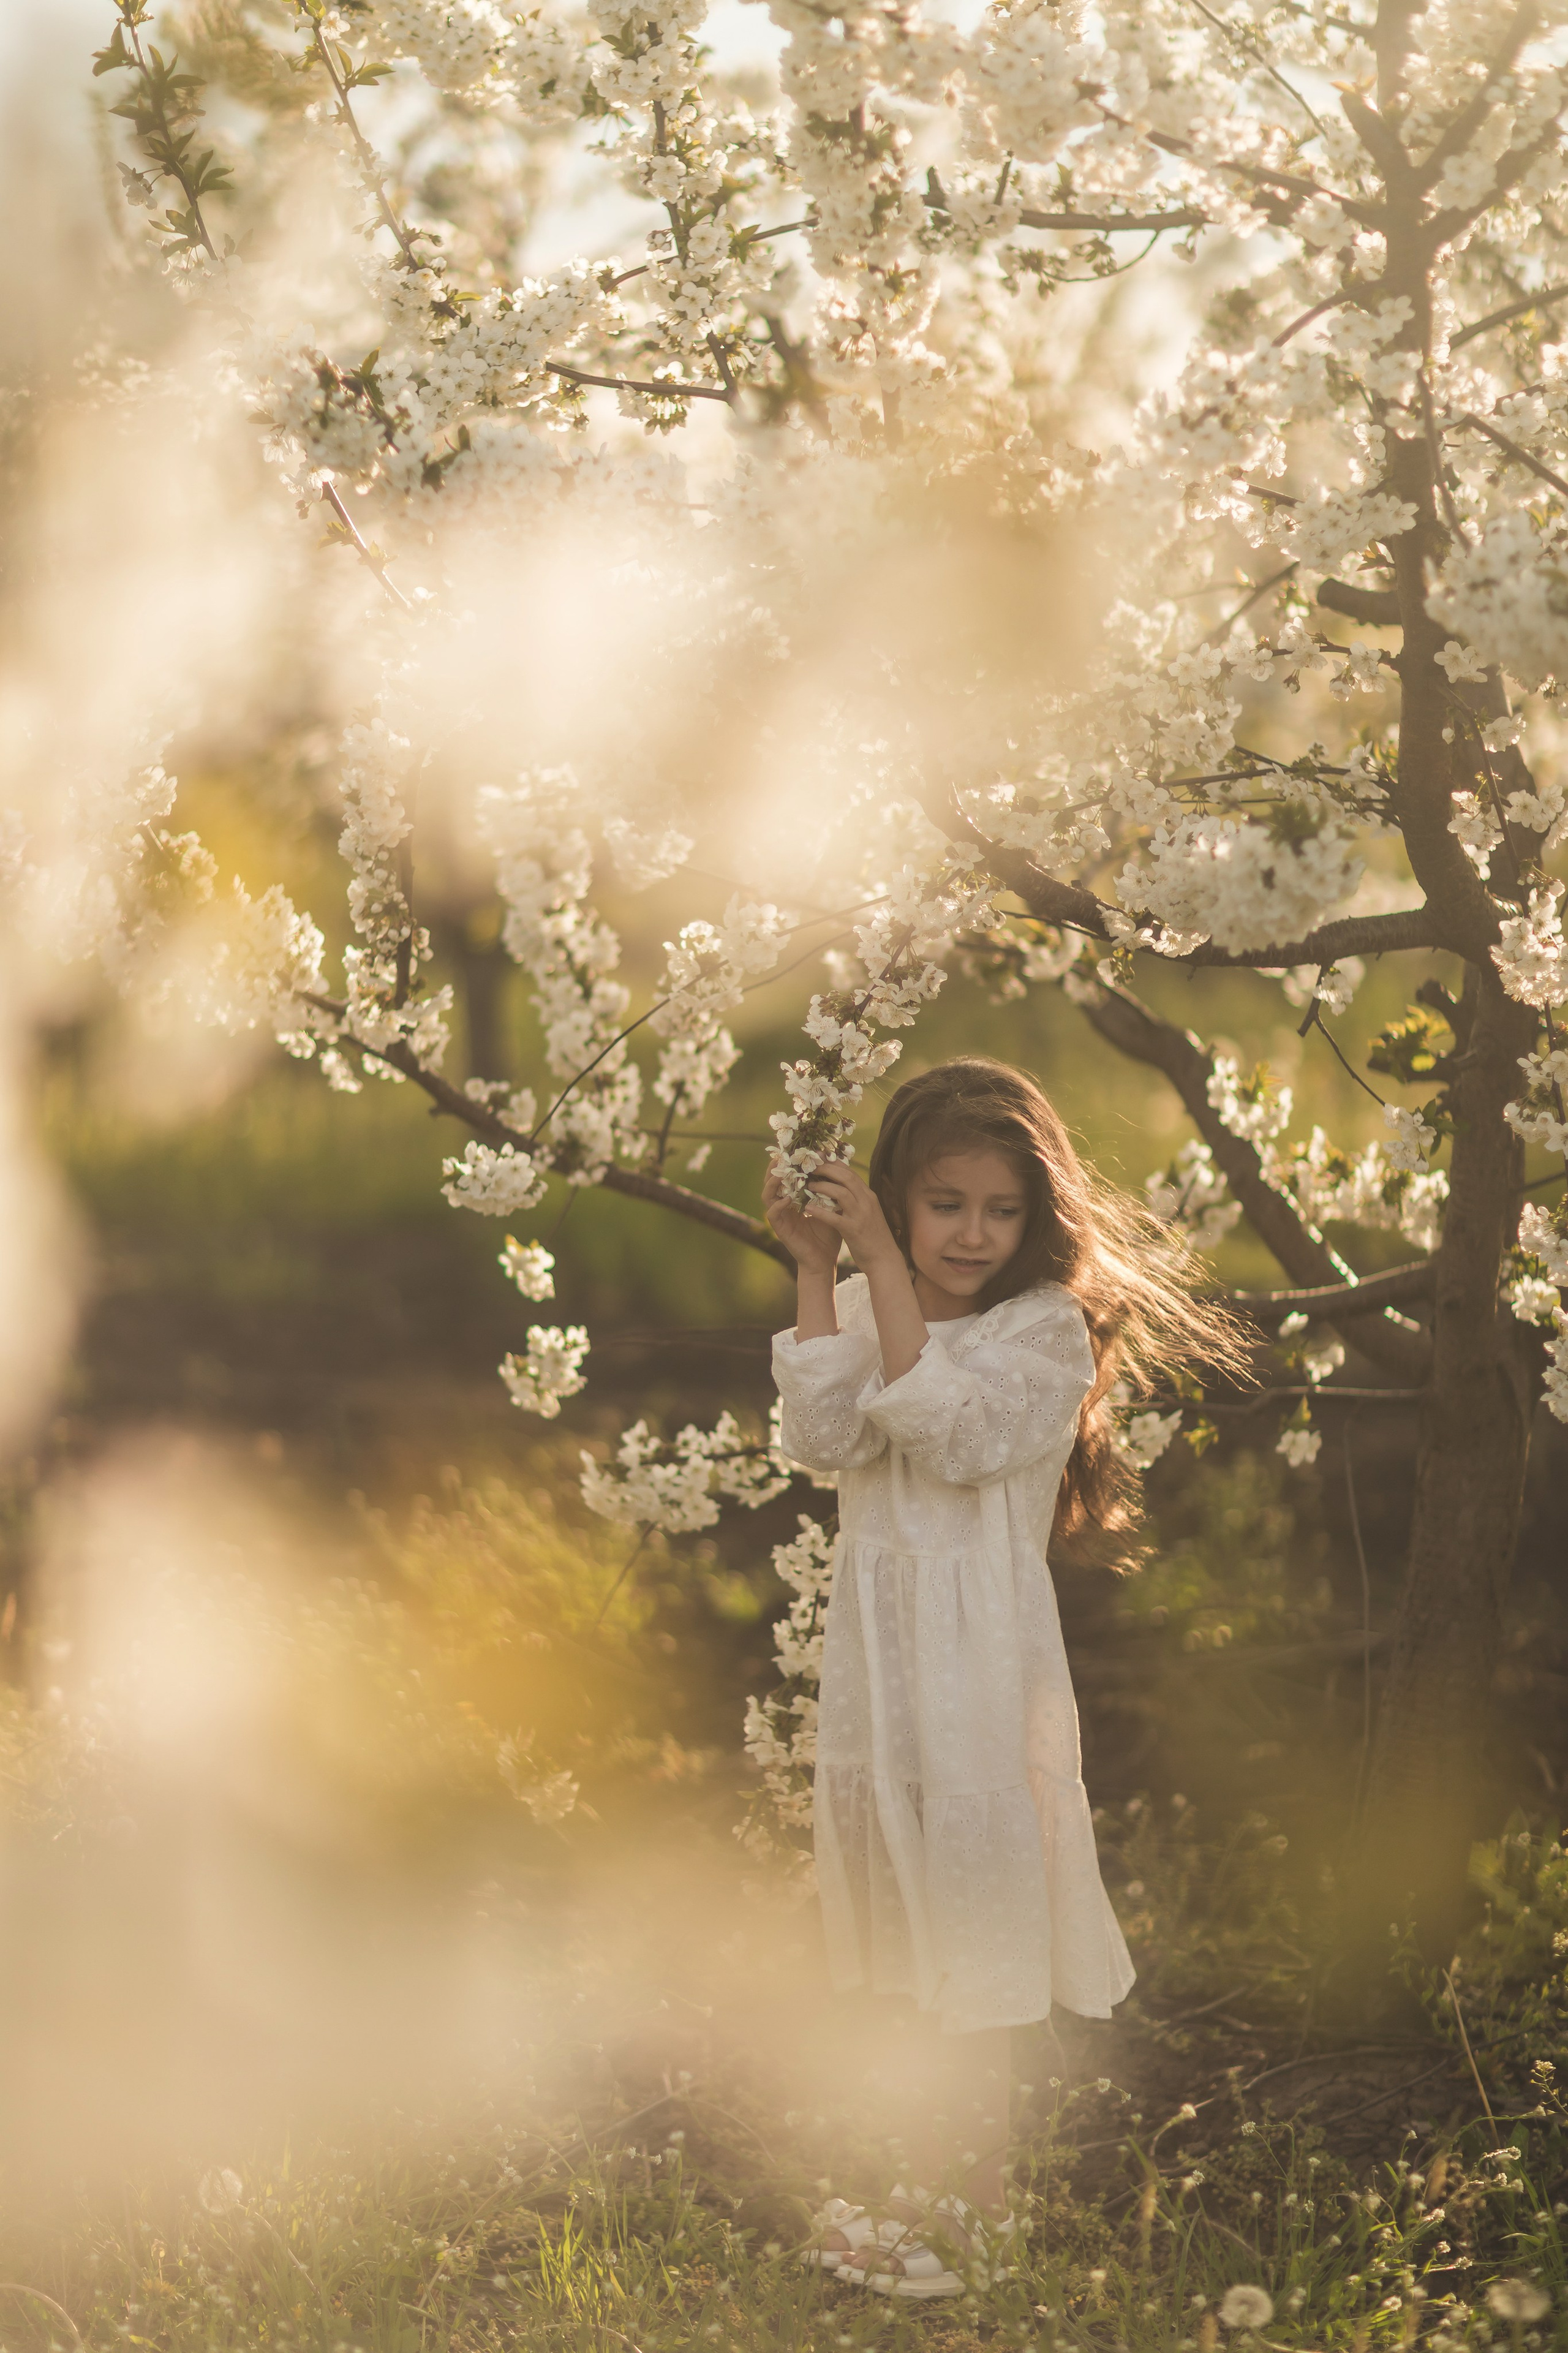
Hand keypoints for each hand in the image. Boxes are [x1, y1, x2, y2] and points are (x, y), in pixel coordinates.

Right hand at [762, 1163, 841, 1272]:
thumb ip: (831, 1189)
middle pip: (773, 1181)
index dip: (790, 1162)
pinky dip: (778, 1204)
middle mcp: (784, 1205)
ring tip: (781, 1171)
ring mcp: (780, 1217)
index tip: (798, 1149)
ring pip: (767, 1194)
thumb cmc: (828, 1233)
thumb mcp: (831, 1206)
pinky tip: (788, 1198)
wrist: (824, 1260)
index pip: (788, 1176)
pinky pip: (772, 1213)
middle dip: (776, 1167)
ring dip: (772, 1182)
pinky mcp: (779, 1229)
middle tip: (783, 1154)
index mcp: (795, 1198)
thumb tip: (840, 1166)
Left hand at [788, 1160, 902, 1272]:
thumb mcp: (867, 1212)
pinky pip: (834, 1217)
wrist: (885, 1259)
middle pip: (845, 1177)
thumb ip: (857, 1199)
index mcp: (869, 1196)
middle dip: (826, 1169)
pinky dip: (820, 1212)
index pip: (850, 1172)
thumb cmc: (873, 1236)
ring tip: (808, 1186)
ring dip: (822, 1187)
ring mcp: (861, 1215)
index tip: (819, 1159)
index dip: (833, 1164)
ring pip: (840, 1193)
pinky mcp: (853, 1230)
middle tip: (809, 1168)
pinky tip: (808, 1209)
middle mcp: (866, 1202)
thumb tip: (841, 1187)